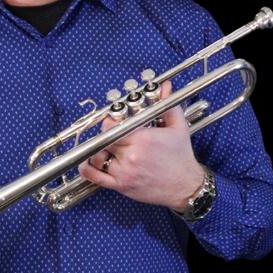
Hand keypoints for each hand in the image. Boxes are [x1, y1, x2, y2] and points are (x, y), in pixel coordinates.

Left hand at [78, 81, 203, 210]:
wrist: (186, 187)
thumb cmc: (181, 156)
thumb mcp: (178, 127)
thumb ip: (167, 105)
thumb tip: (165, 86)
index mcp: (142, 138)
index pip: (112, 126)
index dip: (109, 122)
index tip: (113, 121)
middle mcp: (131, 155)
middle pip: (104, 139)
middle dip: (105, 135)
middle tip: (109, 133)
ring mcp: (124, 172)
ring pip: (97, 156)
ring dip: (97, 150)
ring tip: (103, 146)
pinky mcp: (121, 186)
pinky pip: (96, 177)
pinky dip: (87, 169)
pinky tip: (87, 163)